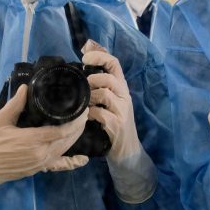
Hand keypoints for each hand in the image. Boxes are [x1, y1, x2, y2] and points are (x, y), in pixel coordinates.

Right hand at [0, 84, 89, 180]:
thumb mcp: (1, 120)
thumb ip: (15, 104)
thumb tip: (24, 88)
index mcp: (32, 140)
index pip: (62, 131)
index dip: (76, 121)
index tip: (82, 110)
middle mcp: (40, 154)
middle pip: (67, 140)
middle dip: (79, 127)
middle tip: (85, 114)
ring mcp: (40, 163)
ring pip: (64, 150)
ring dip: (75, 138)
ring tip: (81, 125)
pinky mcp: (38, 169)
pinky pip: (59, 164)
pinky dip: (71, 162)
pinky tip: (82, 159)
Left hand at [83, 41, 141, 160]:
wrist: (128, 153)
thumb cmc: (114, 125)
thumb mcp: (110, 104)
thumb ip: (99, 89)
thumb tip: (81, 73)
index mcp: (121, 88)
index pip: (115, 64)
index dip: (100, 56)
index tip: (85, 57)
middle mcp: (125, 96)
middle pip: (109, 78)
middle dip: (93, 80)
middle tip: (84, 88)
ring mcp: (123, 111)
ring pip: (105, 94)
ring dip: (90, 98)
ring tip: (84, 105)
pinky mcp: (118, 126)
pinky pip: (101, 114)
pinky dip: (90, 115)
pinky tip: (87, 119)